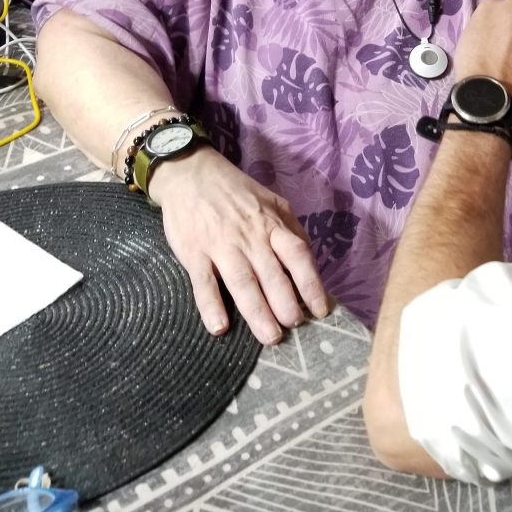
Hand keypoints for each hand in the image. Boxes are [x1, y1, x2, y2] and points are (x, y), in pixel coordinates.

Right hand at [150, 146, 330, 341]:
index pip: (297, 255)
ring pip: (242, 282)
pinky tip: (219, 327)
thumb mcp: (271, 202)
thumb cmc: (236, 192)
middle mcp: (249, 236)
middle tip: (295, 327)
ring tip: (270, 337)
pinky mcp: (193, 253)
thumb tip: (309, 259)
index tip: (321, 308)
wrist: (190, 174)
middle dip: (285, 303)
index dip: (310, 283)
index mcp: (271, 224)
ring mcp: (220, 245)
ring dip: (257, 311)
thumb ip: (290, 230)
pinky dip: (211, 305)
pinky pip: (203, 283)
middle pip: (271, 274)